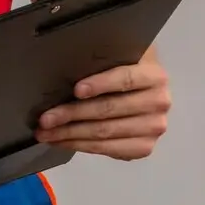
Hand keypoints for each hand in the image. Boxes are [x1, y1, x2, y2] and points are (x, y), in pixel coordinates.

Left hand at [34, 58, 171, 160]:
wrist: (144, 91)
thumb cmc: (123, 68)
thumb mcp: (119, 55)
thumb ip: (102, 55)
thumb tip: (68, 56)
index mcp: (154, 75)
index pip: (125, 79)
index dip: (100, 84)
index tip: (76, 90)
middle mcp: (159, 102)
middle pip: (110, 109)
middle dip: (73, 114)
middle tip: (45, 118)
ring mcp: (153, 128)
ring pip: (105, 132)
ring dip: (70, 134)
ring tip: (45, 133)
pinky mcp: (144, 147)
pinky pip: (107, 149)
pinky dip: (80, 145)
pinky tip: (62, 141)